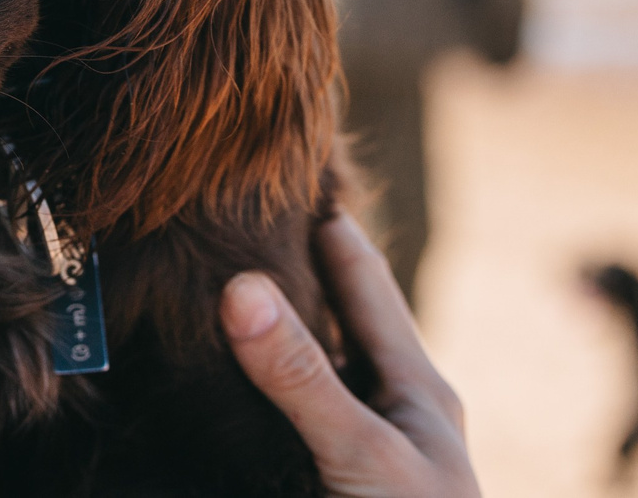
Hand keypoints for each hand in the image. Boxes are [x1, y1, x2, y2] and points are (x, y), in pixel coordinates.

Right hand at [222, 212, 479, 497]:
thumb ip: (303, 374)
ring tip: (221, 281)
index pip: (365, 276)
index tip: (287, 169)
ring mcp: (363, 444)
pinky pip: (289, 412)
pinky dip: (259, 383)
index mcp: (416, 385)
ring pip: (314, 364)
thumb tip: (239, 285)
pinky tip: (223, 376)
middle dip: (295, 264)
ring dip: (276, 327)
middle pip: (338, 314)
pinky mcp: (330, 475)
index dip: (329, 223)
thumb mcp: (365, 448)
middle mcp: (391, 407)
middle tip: (239, 213)